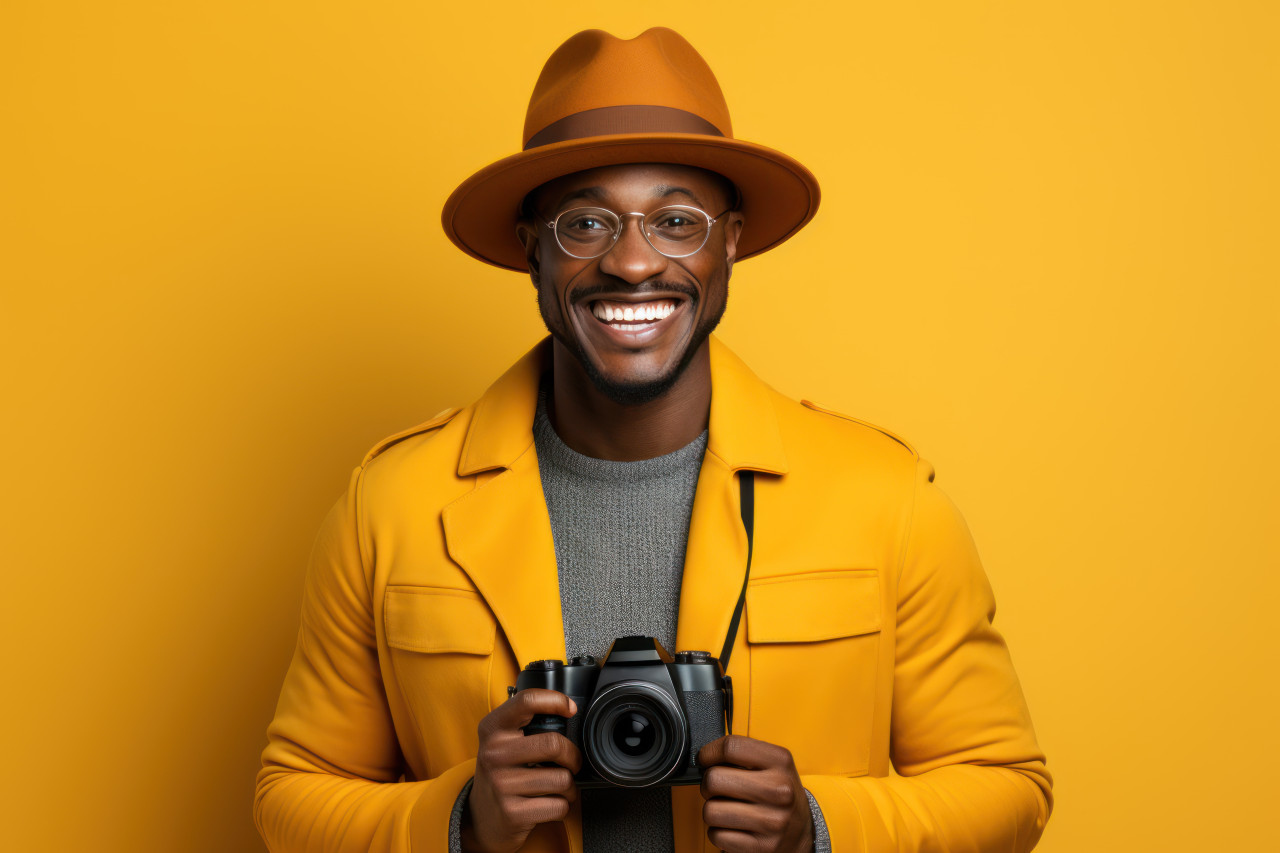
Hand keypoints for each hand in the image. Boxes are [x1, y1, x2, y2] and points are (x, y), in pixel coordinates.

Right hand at [462, 689, 581, 852]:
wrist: (480, 817)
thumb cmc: (503, 773)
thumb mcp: (504, 742)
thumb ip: (527, 725)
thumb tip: (569, 714)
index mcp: (493, 729)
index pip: (527, 701)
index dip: (556, 700)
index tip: (570, 709)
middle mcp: (494, 754)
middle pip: (554, 744)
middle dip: (574, 756)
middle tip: (572, 763)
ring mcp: (501, 784)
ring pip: (562, 779)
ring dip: (570, 787)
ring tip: (560, 788)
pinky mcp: (512, 812)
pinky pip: (559, 806)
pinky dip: (563, 807)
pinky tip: (551, 804)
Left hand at [697, 735, 814, 852]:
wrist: (802, 834)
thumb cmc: (780, 796)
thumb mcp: (774, 765)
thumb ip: (744, 755)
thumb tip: (706, 756)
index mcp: (781, 763)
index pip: (731, 747)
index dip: (710, 752)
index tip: (706, 758)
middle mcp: (779, 791)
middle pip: (714, 779)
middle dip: (708, 784)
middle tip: (717, 789)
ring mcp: (770, 821)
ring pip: (711, 810)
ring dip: (712, 811)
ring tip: (726, 810)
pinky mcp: (760, 847)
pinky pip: (717, 835)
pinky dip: (718, 832)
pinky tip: (733, 827)